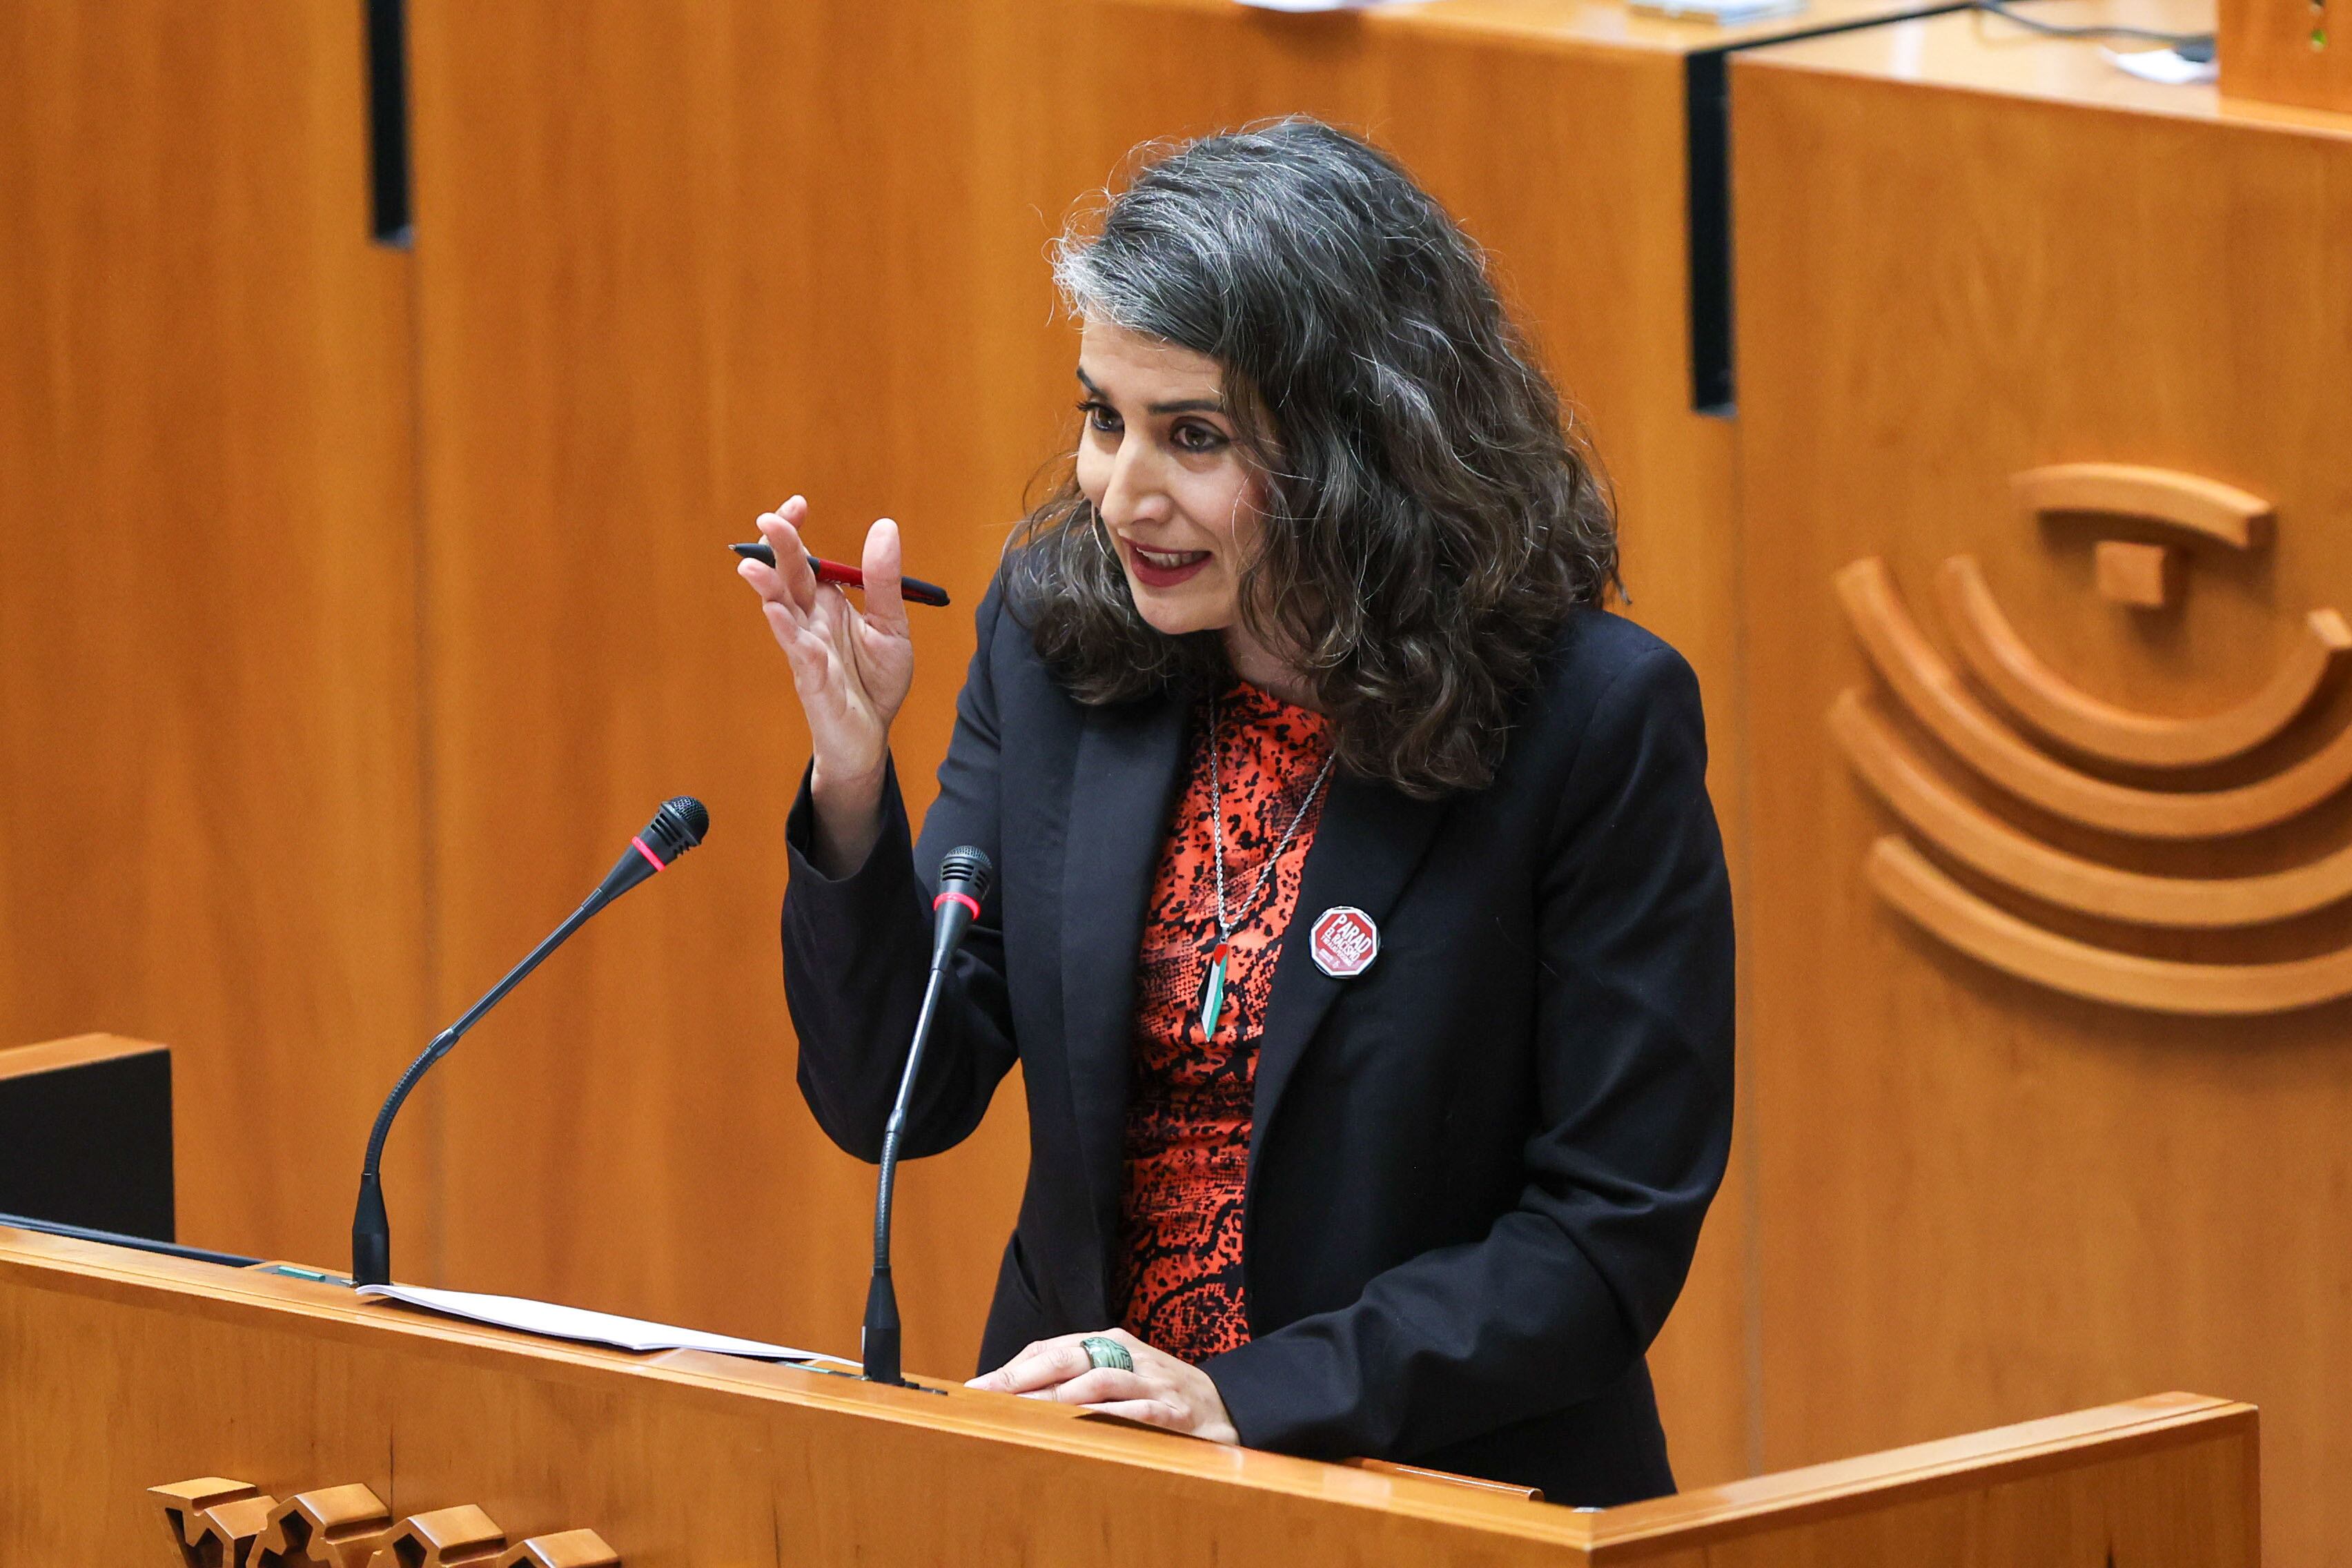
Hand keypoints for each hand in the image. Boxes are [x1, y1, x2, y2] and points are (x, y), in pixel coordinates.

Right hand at [738, 496, 915, 872]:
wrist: (871, 738)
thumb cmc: (873, 682)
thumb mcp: (891, 624)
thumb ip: (883, 580)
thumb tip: (884, 526)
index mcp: (826, 604)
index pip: (804, 560)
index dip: (795, 533)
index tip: (797, 505)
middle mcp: (810, 621)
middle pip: (788, 577)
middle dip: (779, 549)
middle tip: (771, 520)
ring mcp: (806, 648)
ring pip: (781, 611)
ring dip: (767, 588)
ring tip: (751, 567)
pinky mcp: (812, 678)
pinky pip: (796, 650)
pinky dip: (786, 630)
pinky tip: (775, 611)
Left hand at [966, 1329, 1238, 1442]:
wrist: (1227, 1407)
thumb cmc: (1158, 1391)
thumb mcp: (1118, 1373)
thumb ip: (1074, 1376)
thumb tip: (1014, 1391)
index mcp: (1110, 1342)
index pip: (1053, 1347)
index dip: (1014, 1367)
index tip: (977, 1388)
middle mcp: (1129, 1355)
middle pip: (1069, 1357)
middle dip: (1024, 1377)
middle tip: (988, 1395)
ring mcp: (1153, 1381)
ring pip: (1100, 1381)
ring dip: (1061, 1397)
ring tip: (1028, 1412)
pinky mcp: (1175, 1411)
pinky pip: (1141, 1410)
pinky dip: (1113, 1415)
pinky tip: (1087, 1424)